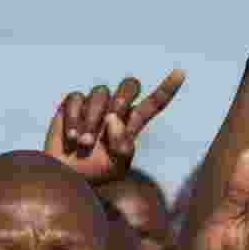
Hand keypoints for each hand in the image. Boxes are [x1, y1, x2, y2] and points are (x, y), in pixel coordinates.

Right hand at [44, 71, 184, 184]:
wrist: (67, 176)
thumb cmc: (96, 172)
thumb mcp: (117, 167)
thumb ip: (122, 147)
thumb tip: (114, 118)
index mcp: (132, 124)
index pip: (153, 104)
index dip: (167, 89)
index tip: (181, 73)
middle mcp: (116, 109)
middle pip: (130, 86)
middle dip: (122, 99)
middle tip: (110, 119)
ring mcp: (95, 105)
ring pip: (101, 92)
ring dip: (92, 118)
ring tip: (84, 143)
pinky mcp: (73, 104)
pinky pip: (77, 98)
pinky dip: (75, 118)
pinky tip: (71, 137)